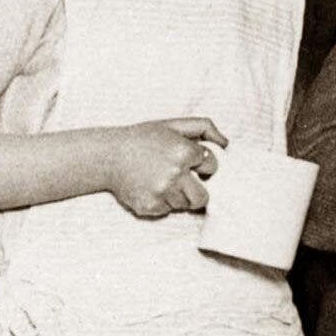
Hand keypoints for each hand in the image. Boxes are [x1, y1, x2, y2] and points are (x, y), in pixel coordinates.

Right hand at [101, 117, 224, 218]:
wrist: (108, 156)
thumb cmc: (143, 138)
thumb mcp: (173, 124)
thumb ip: (204, 127)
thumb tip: (226, 144)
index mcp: (184, 151)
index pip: (212, 165)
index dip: (202, 163)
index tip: (191, 161)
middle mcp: (175, 174)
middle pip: (203, 196)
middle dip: (197, 189)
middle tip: (183, 180)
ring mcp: (162, 193)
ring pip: (185, 204)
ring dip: (179, 195)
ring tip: (163, 181)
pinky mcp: (150, 206)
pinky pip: (167, 211)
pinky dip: (162, 202)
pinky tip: (150, 187)